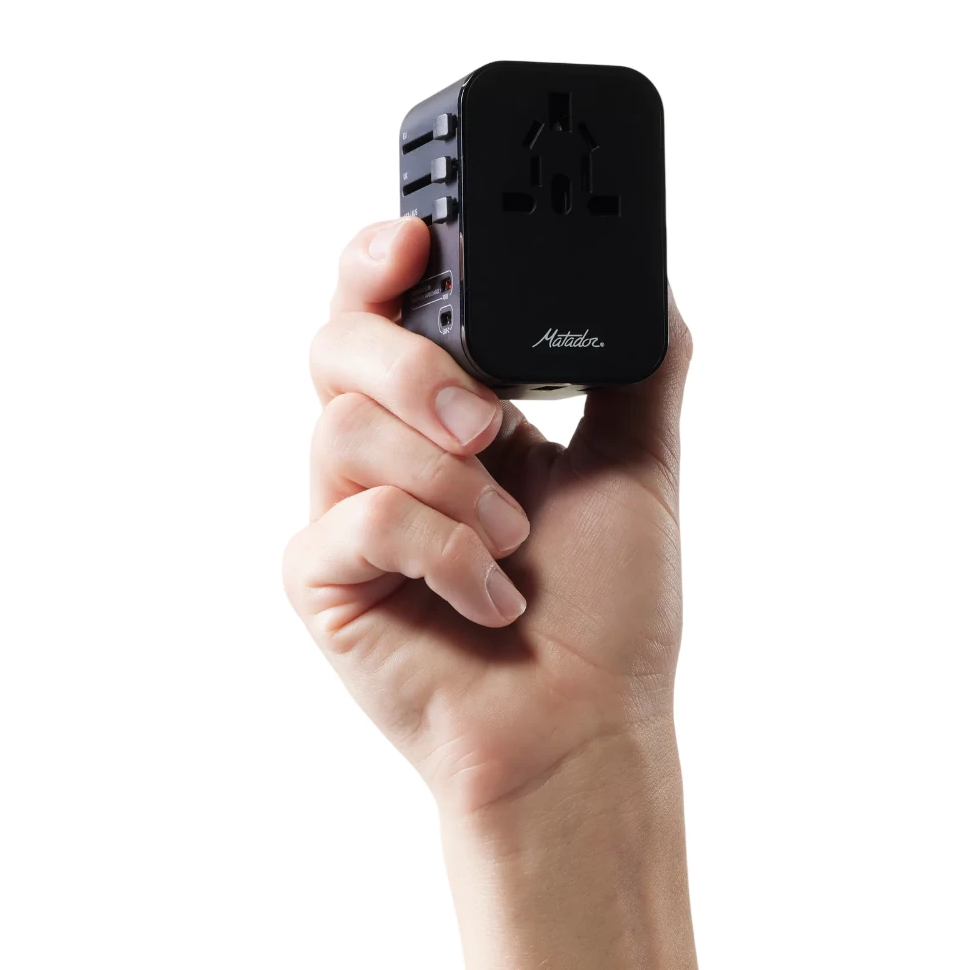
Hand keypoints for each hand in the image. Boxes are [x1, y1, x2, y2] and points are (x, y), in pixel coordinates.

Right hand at [285, 215, 692, 818]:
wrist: (586, 726)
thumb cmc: (609, 611)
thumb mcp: (639, 463)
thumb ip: (638, 364)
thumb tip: (648, 276)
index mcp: (449, 412)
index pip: (385, 308)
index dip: (380, 261)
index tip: (414, 243)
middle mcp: (388, 452)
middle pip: (337, 345)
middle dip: (415, 371)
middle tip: (490, 429)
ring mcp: (347, 515)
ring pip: (345, 428)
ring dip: (451, 485)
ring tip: (513, 542)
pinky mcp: (323, 581)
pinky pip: (354, 521)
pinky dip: (441, 554)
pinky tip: (491, 599)